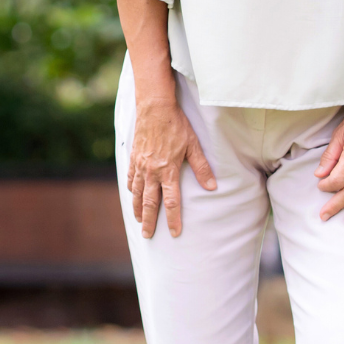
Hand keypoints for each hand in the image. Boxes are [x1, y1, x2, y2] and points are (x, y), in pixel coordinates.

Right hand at [127, 97, 216, 238]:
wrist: (154, 108)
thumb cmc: (177, 125)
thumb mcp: (194, 145)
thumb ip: (202, 168)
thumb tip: (212, 187)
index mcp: (169, 170)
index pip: (171, 202)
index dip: (174, 219)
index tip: (175, 233)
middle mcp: (152, 171)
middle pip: (150, 203)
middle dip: (149, 221)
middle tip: (147, 236)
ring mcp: (141, 165)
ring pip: (138, 193)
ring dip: (138, 209)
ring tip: (139, 220)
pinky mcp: (134, 158)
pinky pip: (131, 178)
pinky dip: (132, 190)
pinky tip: (133, 195)